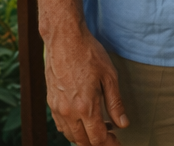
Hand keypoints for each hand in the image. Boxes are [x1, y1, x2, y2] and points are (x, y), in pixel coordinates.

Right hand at [43, 26, 128, 144]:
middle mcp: (69, 111)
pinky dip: (72, 129)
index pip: (98, 139)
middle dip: (98, 143)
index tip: (118, 142)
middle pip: (83, 141)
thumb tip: (123, 124)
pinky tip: (82, 120)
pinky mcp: (50, 101)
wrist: (64, 38)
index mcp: (86, 107)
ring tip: (99, 127)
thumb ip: (115, 103)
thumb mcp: (109, 76)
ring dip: (85, 137)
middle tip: (111, 136)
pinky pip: (60, 125)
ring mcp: (57, 107)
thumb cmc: (89, 53)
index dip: (110, 144)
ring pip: (70, 135)